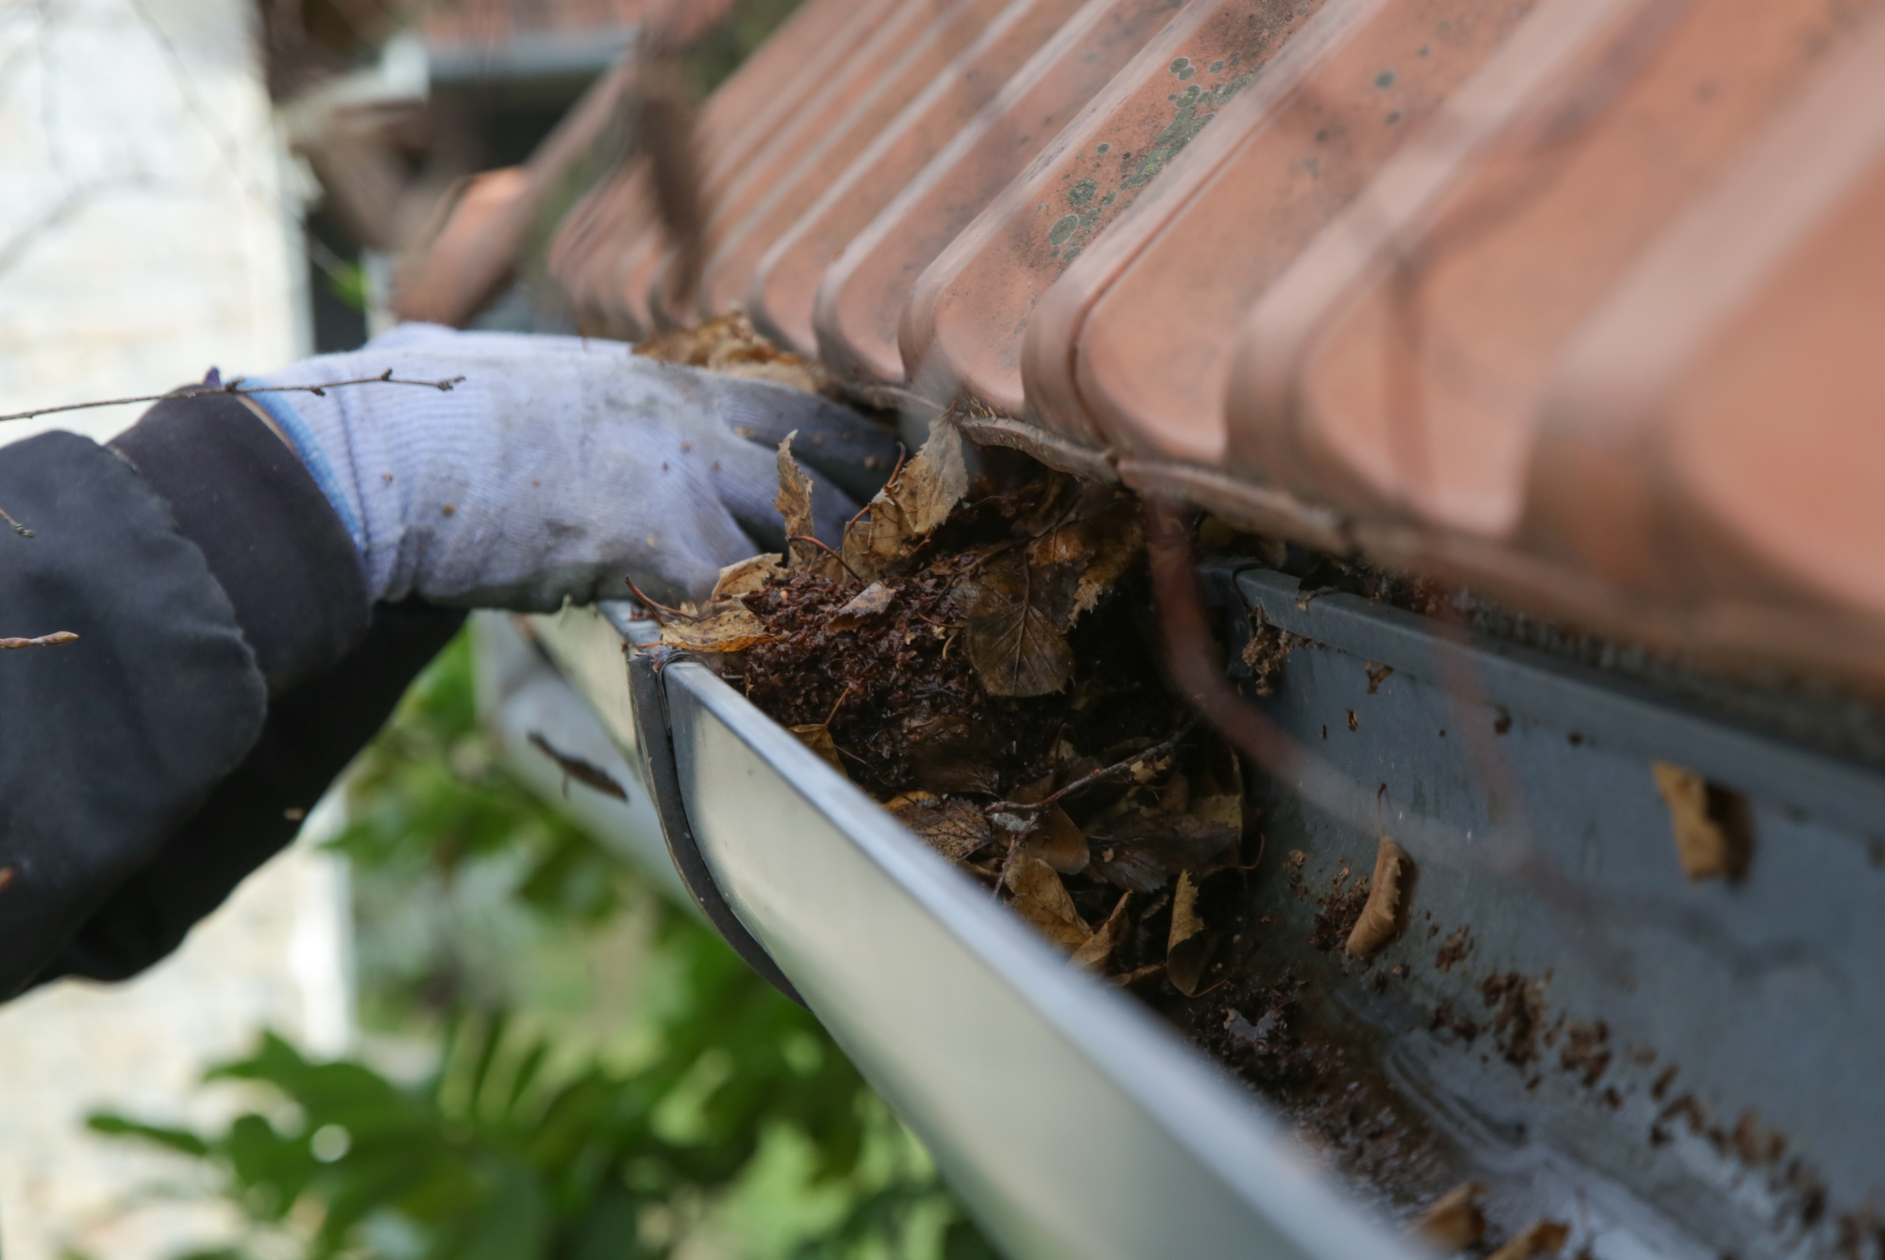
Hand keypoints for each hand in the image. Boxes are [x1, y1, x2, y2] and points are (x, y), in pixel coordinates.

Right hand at [248, 324, 897, 608]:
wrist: (375, 449)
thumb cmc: (416, 410)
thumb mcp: (499, 370)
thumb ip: (533, 379)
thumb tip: (450, 336)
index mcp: (658, 380)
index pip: (790, 403)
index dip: (850, 442)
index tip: (893, 467)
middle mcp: (687, 417)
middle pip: (821, 461)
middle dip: (872, 509)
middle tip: (914, 550)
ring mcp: (678, 472)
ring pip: (798, 530)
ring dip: (832, 580)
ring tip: (873, 621)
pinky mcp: (653, 537)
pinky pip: (738, 597)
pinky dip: (761, 632)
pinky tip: (781, 664)